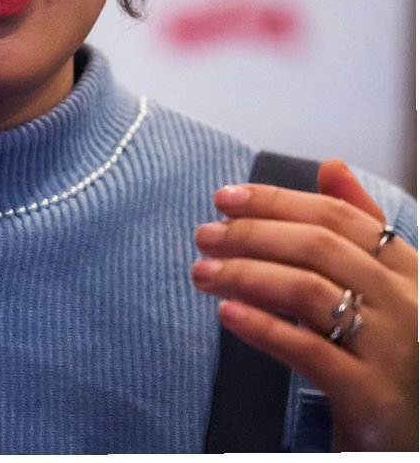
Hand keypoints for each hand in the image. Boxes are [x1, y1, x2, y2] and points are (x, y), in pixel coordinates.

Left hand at [191, 158, 417, 450]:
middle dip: (251, 234)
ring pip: (308, 291)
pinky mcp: (373, 396)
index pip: (338, 217)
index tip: (223, 198)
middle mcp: (410, 305)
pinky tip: (227, 314)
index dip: (276, 201)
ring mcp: (396, 352)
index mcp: (408, 272)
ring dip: (244, 275)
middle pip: (318, 248)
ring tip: (202, 273)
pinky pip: (310, 350)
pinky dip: (262, 327)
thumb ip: (356, 229)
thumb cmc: (382, 355)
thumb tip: (332, 165)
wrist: (408, 440)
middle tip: (204, 235)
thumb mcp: (378, 289)